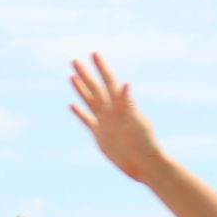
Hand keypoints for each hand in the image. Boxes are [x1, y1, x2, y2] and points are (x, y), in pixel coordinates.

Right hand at [69, 53, 160, 181]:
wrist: (144, 163)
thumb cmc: (145, 143)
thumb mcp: (137, 121)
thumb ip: (129, 102)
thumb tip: (126, 84)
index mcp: (120, 105)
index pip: (109, 81)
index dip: (101, 67)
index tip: (94, 53)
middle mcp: (111, 111)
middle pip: (95, 88)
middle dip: (85, 74)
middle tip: (75, 60)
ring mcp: (105, 122)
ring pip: (89, 101)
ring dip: (81, 89)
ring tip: (72, 76)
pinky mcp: (100, 135)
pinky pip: (87, 120)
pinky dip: (79, 112)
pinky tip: (72, 104)